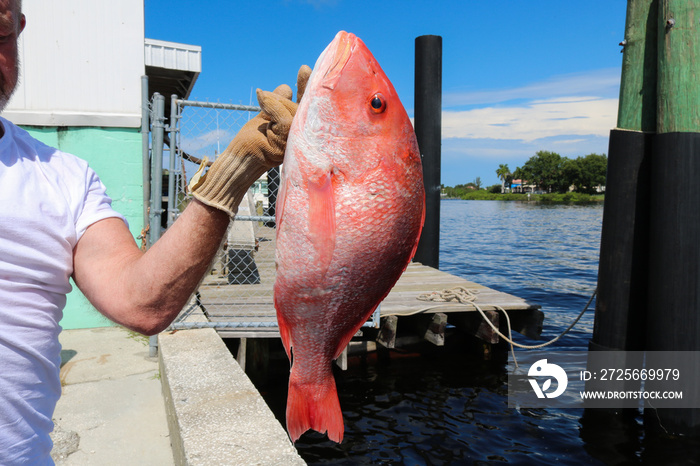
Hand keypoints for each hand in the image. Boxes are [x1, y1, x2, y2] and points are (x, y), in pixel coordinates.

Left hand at [190, 65, 311, 215]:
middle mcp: (303, 137)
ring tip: (261, 104)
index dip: (307, 87)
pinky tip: (260, 99)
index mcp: (300, 129)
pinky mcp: (287, 141)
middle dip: (282, 98)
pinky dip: (272, 107)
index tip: (303, 68)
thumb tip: (286, 87)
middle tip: (264, 97)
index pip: (308, 105)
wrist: (240, 160)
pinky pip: (284, 117)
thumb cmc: (252, 141)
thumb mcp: (266, 115)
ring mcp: (297, 141)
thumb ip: (278, 102)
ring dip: (274, 103)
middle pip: (303, 106)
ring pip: (293, 110)